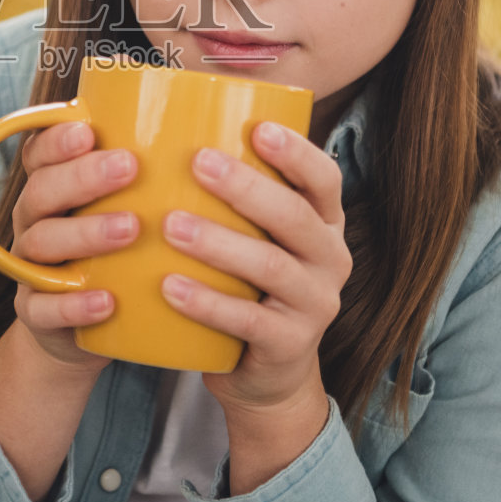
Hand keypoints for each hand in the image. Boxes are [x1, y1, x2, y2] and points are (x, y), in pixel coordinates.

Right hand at [6, 119, 140, 373]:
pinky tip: (106, 301)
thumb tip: (229, 130)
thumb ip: (160, 176)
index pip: (40, 153)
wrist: (90, 331)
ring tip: (130, 228)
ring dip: (85, 233)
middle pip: (41, 191)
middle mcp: (36, 221)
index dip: (57, 139)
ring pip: (42, 243)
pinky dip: (72, 305)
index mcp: (53, 187)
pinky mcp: (36, 313)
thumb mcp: (135, 210)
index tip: (89, 130)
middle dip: (82, 176)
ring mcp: (32, 268)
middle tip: (128, 167)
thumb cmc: (124, 254)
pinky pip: (42, 308)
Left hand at [161, 121, 350, 414]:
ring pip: (270, 266)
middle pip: (295, 216)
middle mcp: (330, 259)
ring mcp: (315, 305)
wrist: (268, 373)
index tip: (258, 129)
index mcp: (324, 223)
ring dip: (219, 243)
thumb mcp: (259, 239)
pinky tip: (170, 287)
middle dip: (246, 187)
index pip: (325, 179)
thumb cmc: (250, 285)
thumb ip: (237, 197)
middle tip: (198, 164)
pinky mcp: (290, 344)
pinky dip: (207, 303)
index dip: (296, 153)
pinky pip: (248, 321)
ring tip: (172, 226)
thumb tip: (175, 127)